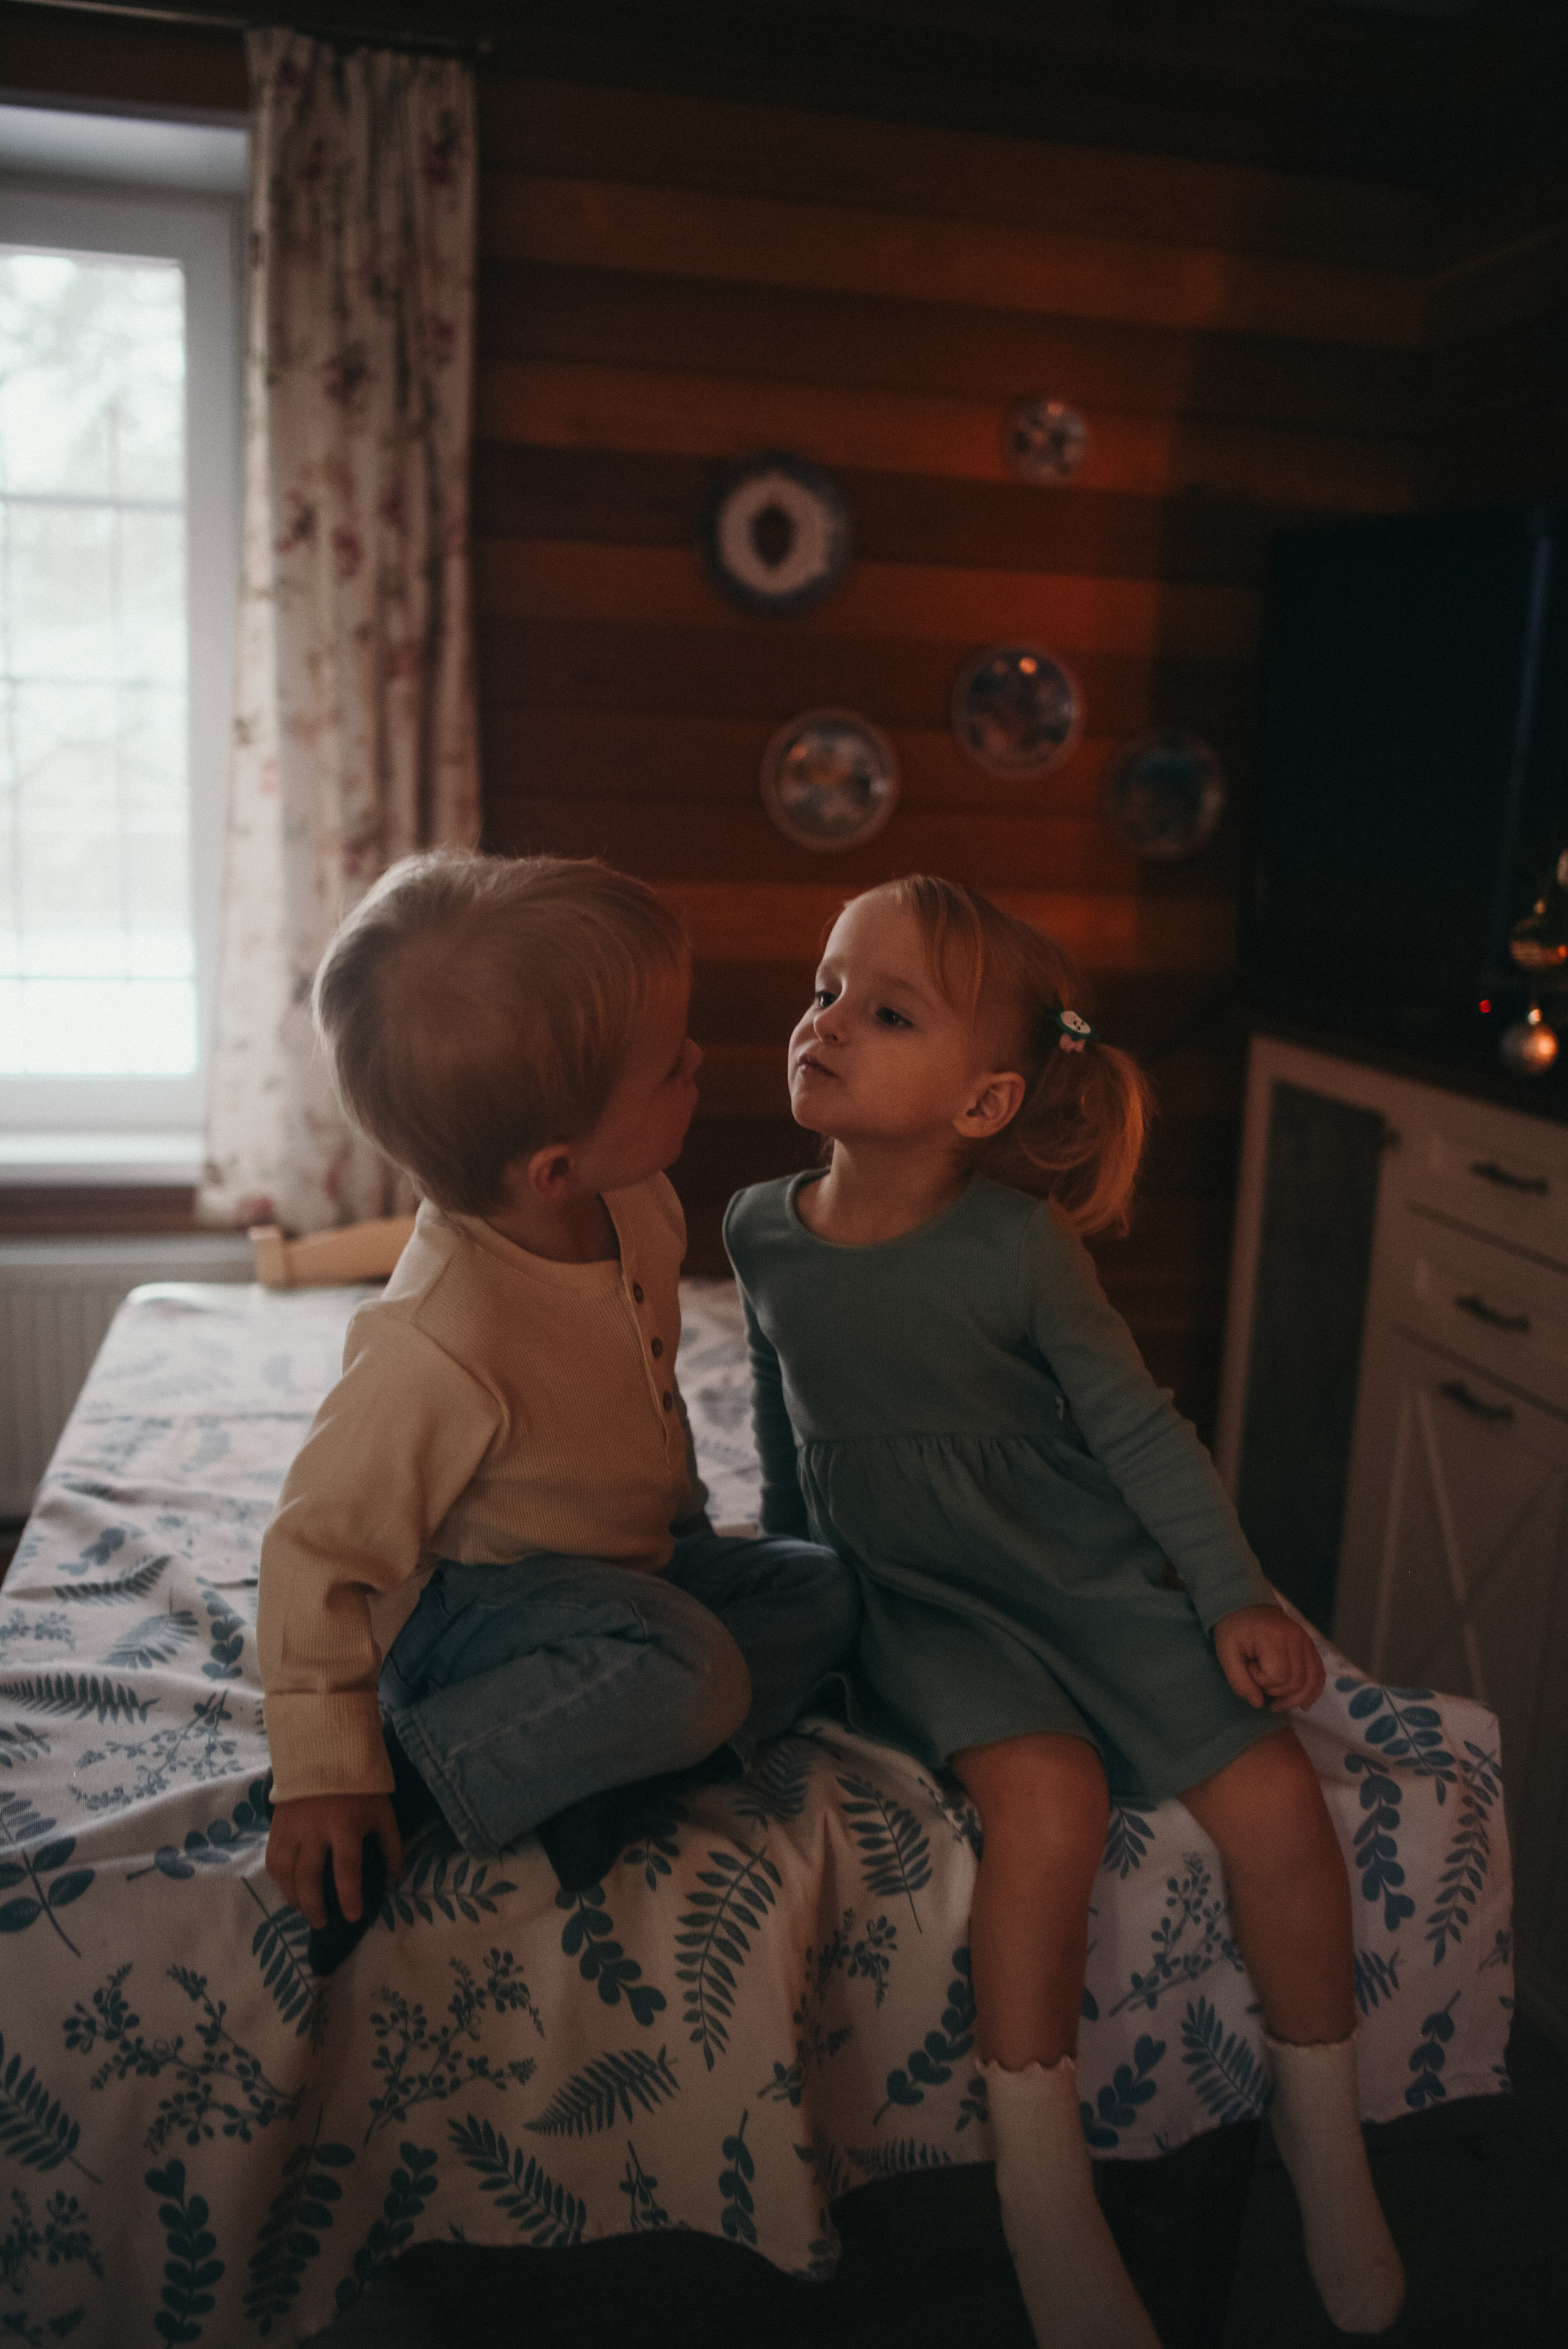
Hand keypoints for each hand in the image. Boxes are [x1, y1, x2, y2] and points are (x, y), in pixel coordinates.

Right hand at [265, 1793, 401, 1928]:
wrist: (325, 1751)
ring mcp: (292, 1828)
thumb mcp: (382, 1812)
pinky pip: (272, 1859)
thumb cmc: (359, 1785)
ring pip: (285, 1873)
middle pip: (308, 1878)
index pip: (346, 1869)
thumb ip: (391, 1845)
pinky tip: (289, 1889)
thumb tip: (396, 1877)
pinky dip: (279, 1880)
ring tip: (305, 1911)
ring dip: (294, 1898)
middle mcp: (314, 1830)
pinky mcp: (277, 1825)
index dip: (349, 1896)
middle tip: (322, 1923)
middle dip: (314, 1907)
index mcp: (345, 1826)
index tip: (353, 1917)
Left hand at [1213, 1604, 1324, 1713]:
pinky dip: (1313, 1691)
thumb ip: (1239, 1681)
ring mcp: (1307, 1641)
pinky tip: (1303, 1704)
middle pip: (1297, 1682)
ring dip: (1296, 1698)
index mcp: (1273, 1638)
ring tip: (1278, 1703)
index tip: (1249, 1670)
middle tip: (1260, 1684)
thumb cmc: (1234, 1630)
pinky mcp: (1311, 1646)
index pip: (1279, 1677)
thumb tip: (1258, 1703)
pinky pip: (1319, 1673)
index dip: (1263, 1682)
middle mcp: (1296, 1638)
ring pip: (1312, 1681)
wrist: (1247, 1606)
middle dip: (1277, 1692)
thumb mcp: (1226, 1654)